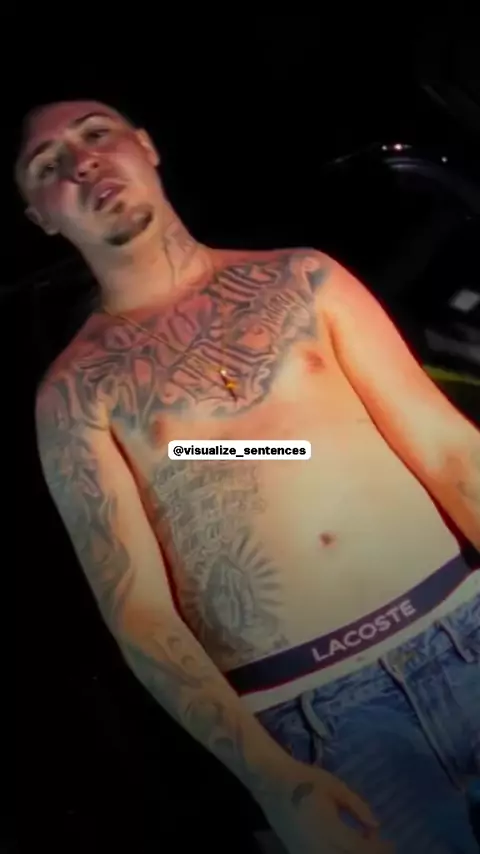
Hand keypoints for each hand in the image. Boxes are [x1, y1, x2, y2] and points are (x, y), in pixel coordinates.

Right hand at [259, 760, 392, 852]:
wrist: (271, 782)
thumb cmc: (306, 780)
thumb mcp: (335, 787)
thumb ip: (357, 807)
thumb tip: (376, 825)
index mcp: (330, 829)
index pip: (361, 849)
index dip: (379, 849)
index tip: (390, 843)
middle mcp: (319, 847)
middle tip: (379, 846)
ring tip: (362, 845)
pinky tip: (344, 847)